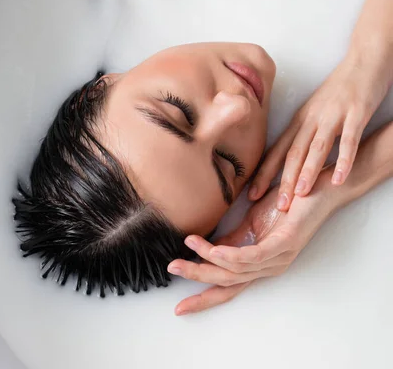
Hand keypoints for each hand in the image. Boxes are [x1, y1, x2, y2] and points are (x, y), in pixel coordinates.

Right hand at [168, 171, 336, 314]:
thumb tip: (206, 248)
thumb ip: (233, 239)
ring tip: (187, 248)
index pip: (228, 286)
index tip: (179, 306)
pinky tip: (212, 250)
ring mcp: (278, 258)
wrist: (318, 186)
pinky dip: (229, 255)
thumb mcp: (253, 222)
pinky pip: (253, 256)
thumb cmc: (288, 203)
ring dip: (207, 260)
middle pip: (227, 282)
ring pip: (236, 270)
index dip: (203, 296)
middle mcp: (269, 267)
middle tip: (173, 269)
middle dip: (197, 278)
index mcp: (259, 264)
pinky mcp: (285, 244)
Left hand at [248, 49, 391, 210]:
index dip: (264, 173)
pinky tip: (340, 178)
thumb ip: (304, 132)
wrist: (364, 59)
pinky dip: (344, 160)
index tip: (251, 194)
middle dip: (283, 180)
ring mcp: (334, 114)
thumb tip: (291, 159)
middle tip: (275, 206)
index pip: (278, 150)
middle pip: (294, 152)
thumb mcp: (315, 109)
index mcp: (301, 119)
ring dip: (308, 171)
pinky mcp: (356, 112)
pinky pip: (349, 139)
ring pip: (317, 146)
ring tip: (300, 194)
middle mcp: (312, 117)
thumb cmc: (340, 88)